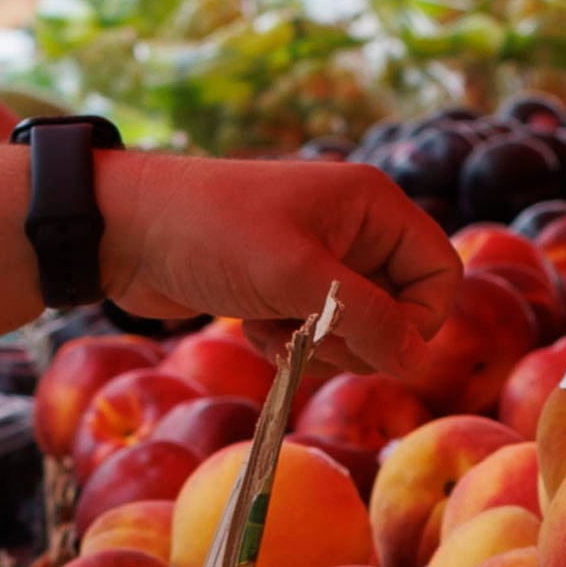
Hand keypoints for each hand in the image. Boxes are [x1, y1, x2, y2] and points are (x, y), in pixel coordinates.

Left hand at [88, 152, 455, 380]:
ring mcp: (319, 259)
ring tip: (272, 326)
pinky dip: (290, 343)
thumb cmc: (212, 232)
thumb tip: (417, 362)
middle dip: (359, 337)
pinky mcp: (284, 286)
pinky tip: (253, 329)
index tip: (375, 343)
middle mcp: (354, 228)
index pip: (439, 273)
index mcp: (373, 204)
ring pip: (357, 329)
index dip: (419, 320)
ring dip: (319, 343)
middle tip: (309, 332)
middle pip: (401, 309)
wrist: (126, 229)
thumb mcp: (296, 276)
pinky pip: (317, 333)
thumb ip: (366, 319)